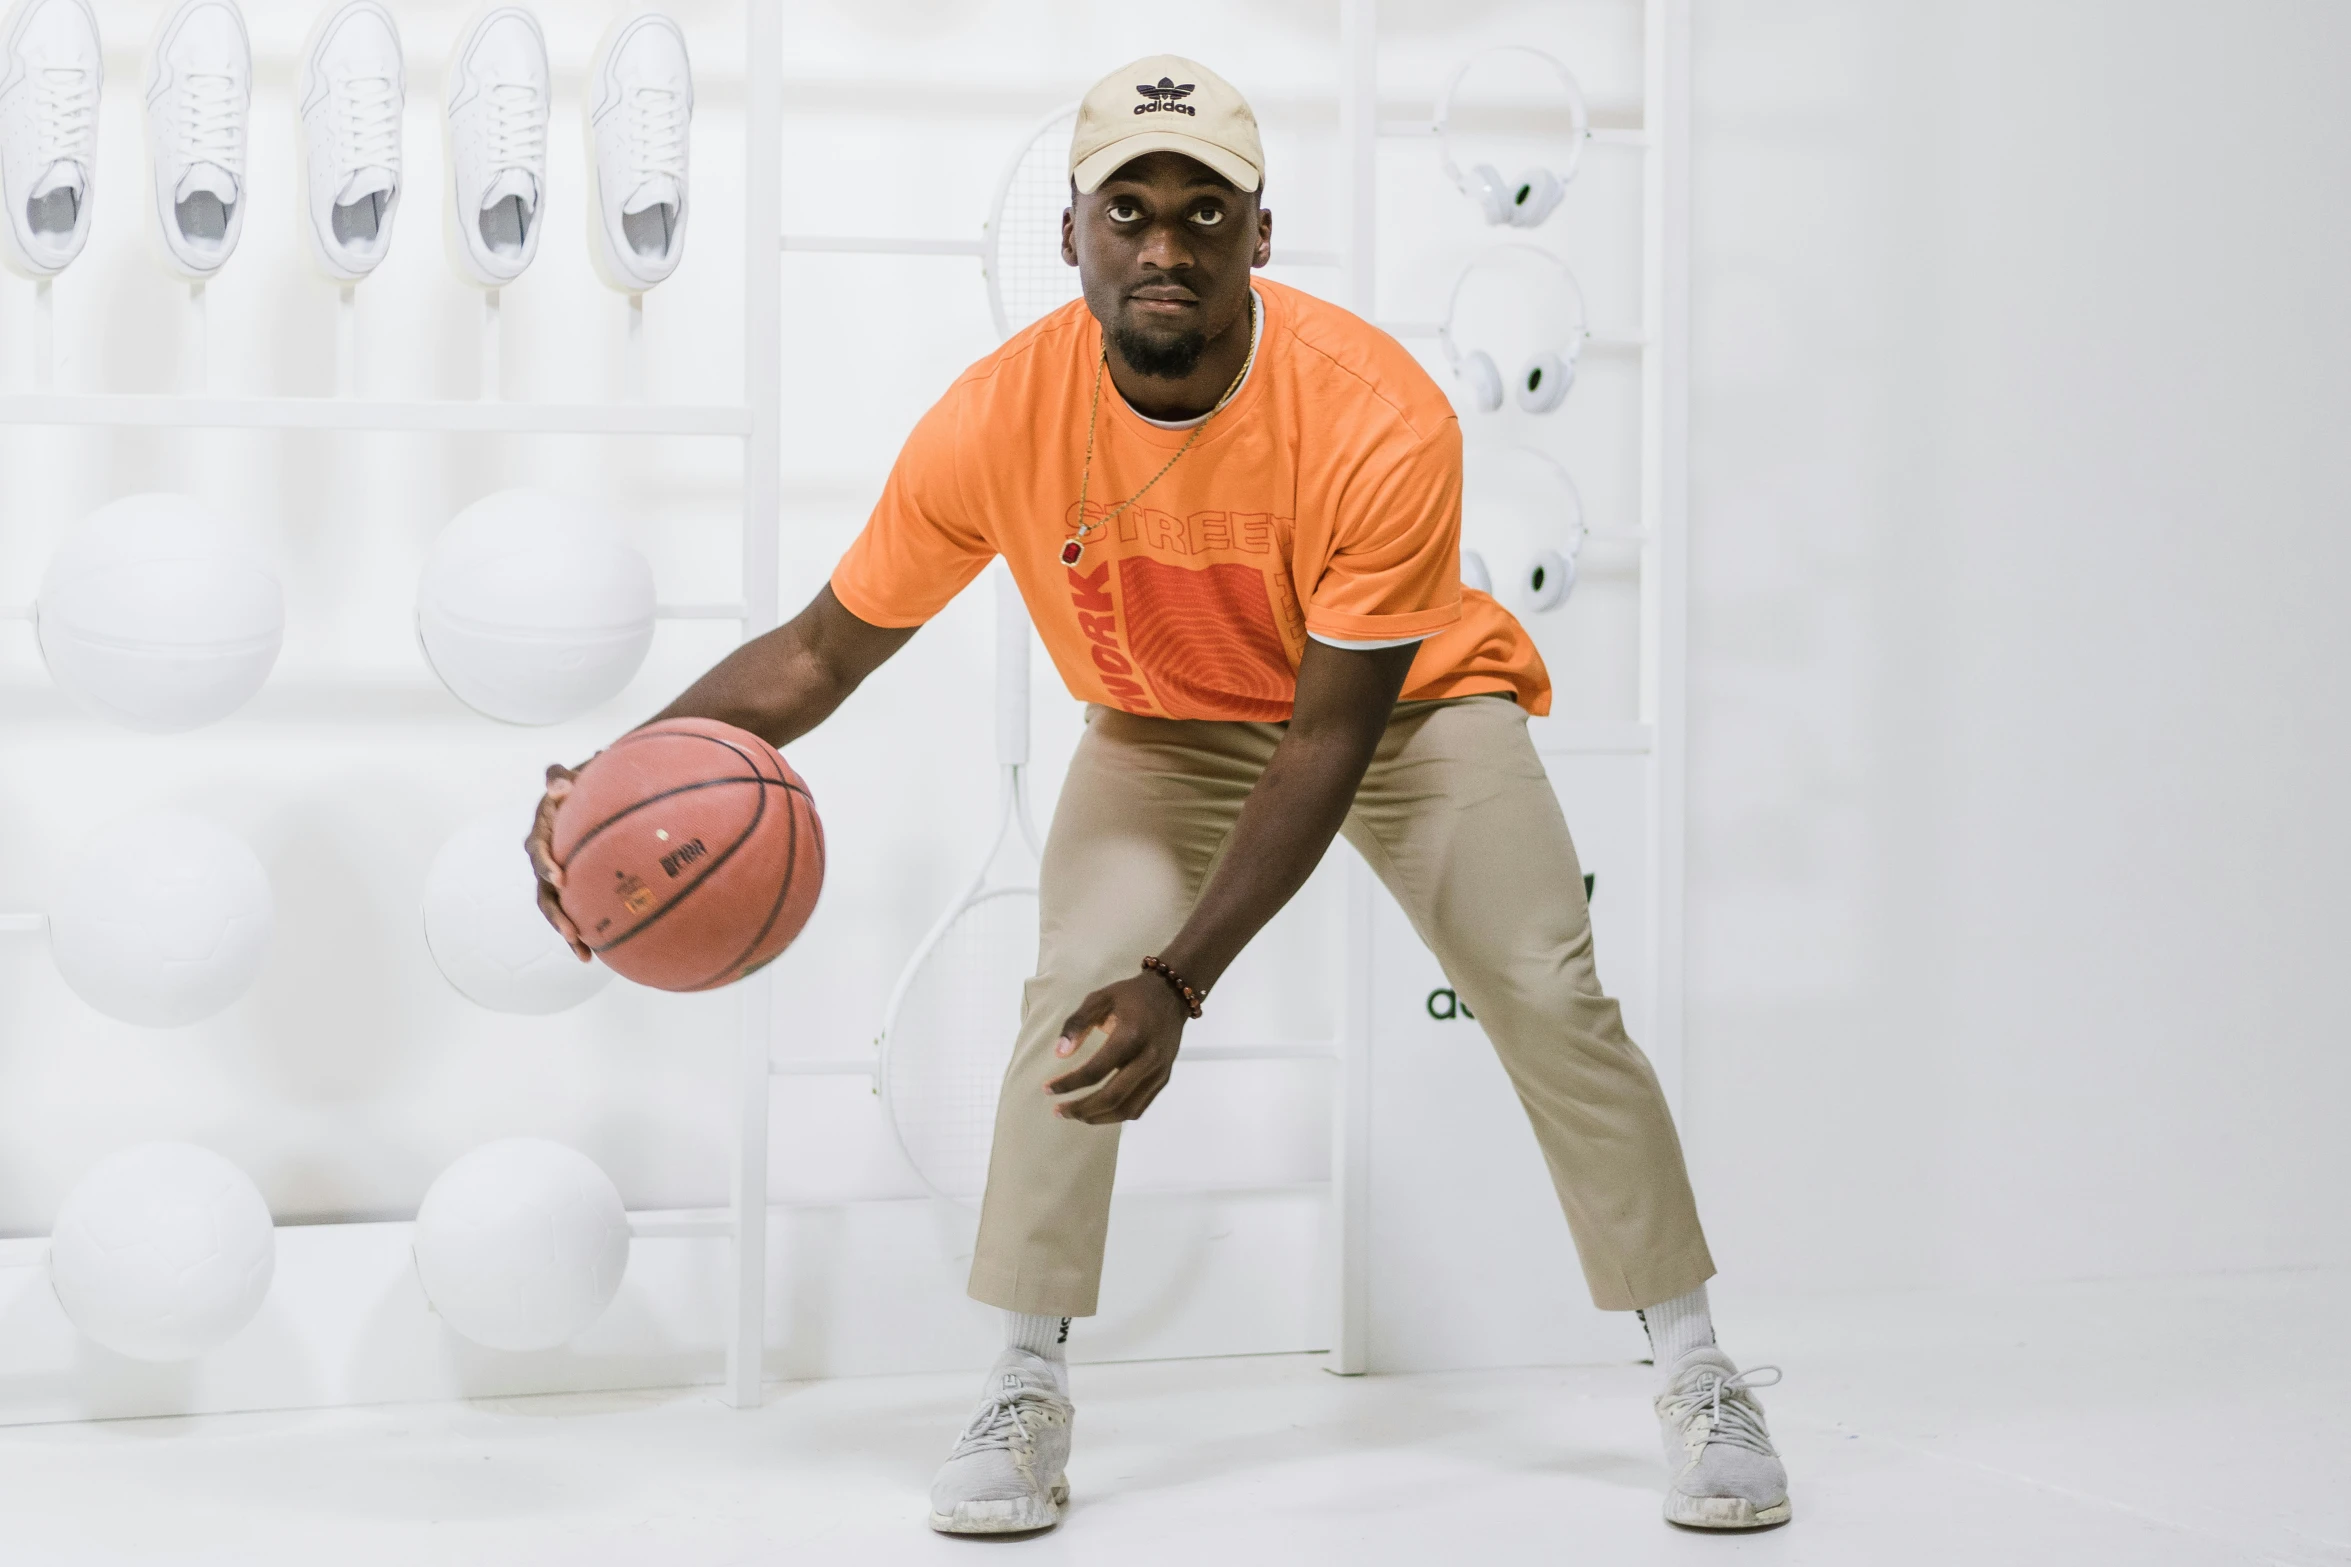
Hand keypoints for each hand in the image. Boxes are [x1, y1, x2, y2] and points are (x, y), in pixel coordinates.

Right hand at [525, 762, 591, 961]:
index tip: (560, 879)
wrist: (584, 798)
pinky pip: (573, 912)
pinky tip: (597, 955)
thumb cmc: (577, 784)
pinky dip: (581, 934)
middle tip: (571, 930)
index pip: (538, 851)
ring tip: (584, 952)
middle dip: (556, 914)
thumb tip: (559, 786)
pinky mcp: (567, 888)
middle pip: (543, 892)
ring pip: (555, 909)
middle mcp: (543, 860)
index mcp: (540, 834)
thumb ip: (559, 777)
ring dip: (566, 932)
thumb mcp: (567, 776)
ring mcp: (553, 877)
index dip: (546, 865)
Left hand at [1043, 972, 1191, 1123]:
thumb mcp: (1100, 998)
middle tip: (1058, 1111)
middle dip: (1081, 1108)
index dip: (1068, 1084)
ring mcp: (1159, 1071)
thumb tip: (1060, 1054)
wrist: (1172, 995)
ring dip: (1098, 1117)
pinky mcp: (1164, 1079)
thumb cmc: (1132, 995)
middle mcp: (1148, 1058)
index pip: (1095, 1071)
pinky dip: (1116, 1115)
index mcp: (1130, 1035)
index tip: (1048, 1089)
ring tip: (1076, 1115)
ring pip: (1127, 1109)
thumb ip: (1077, 1023)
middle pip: (1112, 1097)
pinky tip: (1099, 1112)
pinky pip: (1140, 1107)